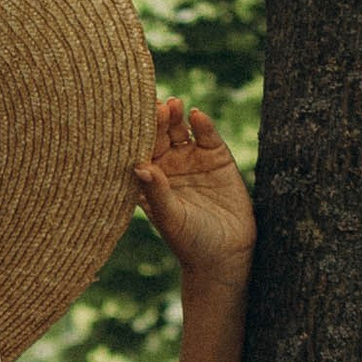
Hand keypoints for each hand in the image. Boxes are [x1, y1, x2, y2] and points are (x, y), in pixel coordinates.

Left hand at [133, 97, 254, 281]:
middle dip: (156, 120)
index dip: (137, 136)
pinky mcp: (216, 156)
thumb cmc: (191, 242)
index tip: (134, 123)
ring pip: (180, 130)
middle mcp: (167, 165)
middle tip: (156, 107)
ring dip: (175, 117)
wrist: (226, 255)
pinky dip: (203, 124)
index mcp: (149, 180)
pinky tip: (197, 116)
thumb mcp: (172, 218)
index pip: (139, 151)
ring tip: (174, 106)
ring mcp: (192, 158)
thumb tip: (139, 166)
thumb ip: (157, 192)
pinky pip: (207, 135)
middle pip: (158, 135)